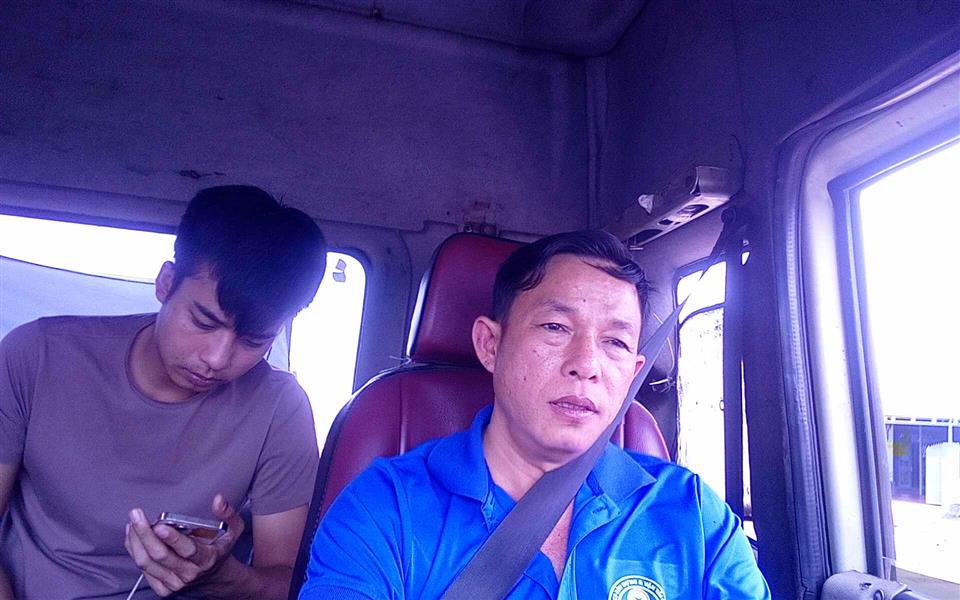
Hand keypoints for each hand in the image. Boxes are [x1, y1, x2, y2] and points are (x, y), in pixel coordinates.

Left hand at [123, 495, 243, 596]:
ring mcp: (174, 583)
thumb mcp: (234, 530)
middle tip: (136, 514)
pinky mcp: (163, 588)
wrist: (216, 576)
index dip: (173, 539)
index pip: (188, 550)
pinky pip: (143, 570)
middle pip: (160, 556)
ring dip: (136, 541)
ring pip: (147, 564)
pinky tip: (132, 536)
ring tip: (132, 522)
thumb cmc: (221, 549)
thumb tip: (218, 499)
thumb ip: (228, 514)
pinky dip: (134, 551)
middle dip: (145, 534)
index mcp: (207, 559)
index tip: (160, 525)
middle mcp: (189, 574)